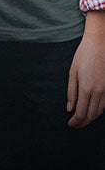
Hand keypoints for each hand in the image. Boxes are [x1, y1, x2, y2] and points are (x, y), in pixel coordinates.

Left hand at [67, 13, 104, 128]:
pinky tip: (92, 110)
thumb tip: (69, 109)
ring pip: (99, 112)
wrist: (99, 43)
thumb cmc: (83, 55)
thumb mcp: (72, 71)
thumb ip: (71, 91)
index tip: (70, 125)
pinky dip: (98, 111)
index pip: (81, 113)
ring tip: (82, 120)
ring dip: (90, 118)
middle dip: (82, 123)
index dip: (75, 122)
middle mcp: (98, 92)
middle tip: (75, 125)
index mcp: (86, 88)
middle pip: (91, 115)